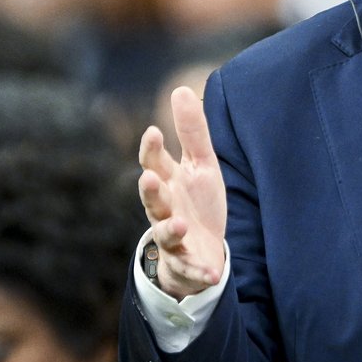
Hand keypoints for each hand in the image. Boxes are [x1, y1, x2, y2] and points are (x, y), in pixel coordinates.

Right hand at [138, 86, 227, 298]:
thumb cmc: (198, 202)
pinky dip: (200, 271)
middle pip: (152, 198)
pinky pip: (191, 268)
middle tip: (149, 178)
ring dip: (169, 229)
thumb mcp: (201, 164)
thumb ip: (192, 132)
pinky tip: (211, 273)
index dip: (152, 148)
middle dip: (150, 190)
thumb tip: (181, 88)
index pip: (154, 162)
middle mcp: (165, 209)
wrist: (203, 250)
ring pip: (165, 233)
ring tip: (178, 224)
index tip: (154, 131)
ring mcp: (173, 238)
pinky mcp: (187, 263)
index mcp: (168, 182)